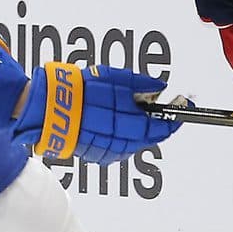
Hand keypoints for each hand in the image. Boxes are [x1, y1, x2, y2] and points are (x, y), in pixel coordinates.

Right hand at [16, 63, 180, 163]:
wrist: (48, 105)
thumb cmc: (79, 88)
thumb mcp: (114, 77)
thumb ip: (140, 82)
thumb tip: (161, 87)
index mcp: (124, 120)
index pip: (158, 125)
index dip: (174, 119)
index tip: (185, 109)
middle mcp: (118, 140)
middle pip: (148, 137)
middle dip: (159, 124)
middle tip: (166, 111)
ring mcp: (107, 150)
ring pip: (134, 144)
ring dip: (141, 131)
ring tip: (138, 114)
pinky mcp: (96, 154)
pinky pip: (119, 149)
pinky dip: (126, 138)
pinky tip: (121, 125)